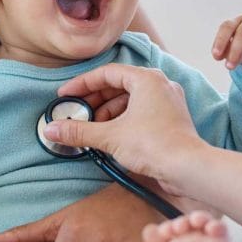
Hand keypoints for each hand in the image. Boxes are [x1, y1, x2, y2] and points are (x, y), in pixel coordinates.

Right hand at [43, 64, 206, 186]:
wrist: (189, 169)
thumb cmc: (154, 145)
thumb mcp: (110, 136)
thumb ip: (79, 131)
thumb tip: (51, 130)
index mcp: (146, 79)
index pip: (107, 73)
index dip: (82, 84)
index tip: (65, 95)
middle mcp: (160, 84)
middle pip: (118, 85)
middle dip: (94, 100)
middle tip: (76, 113)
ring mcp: (168, 101)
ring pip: (130, 99)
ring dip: (108, 112)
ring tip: (92, 128)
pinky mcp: (171, 119)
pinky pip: (141, 112)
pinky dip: (123, 120)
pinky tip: (110, 135)